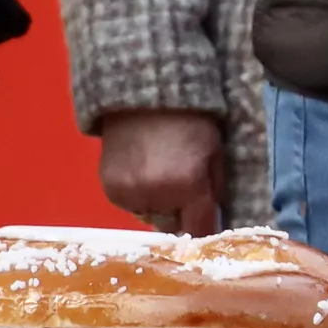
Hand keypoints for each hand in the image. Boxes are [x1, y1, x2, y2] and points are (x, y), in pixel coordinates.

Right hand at [94, 108, 226, 231]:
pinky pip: (129, 206)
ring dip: (157, 205)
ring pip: (150, 216)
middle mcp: (158, 196)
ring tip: (159, 176)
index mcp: (188, 186)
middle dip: (179, 213)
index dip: (204, 225)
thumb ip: (216, 189)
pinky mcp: (111, 190)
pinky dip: (137, 196)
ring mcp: (130, 195)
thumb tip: (215, 217)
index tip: (204, 217)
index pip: (199, 230)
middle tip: (181, 187)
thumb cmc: (189, 121)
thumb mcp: (215, 151)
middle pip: (173, 225)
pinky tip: (141, 172)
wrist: (143, 97)